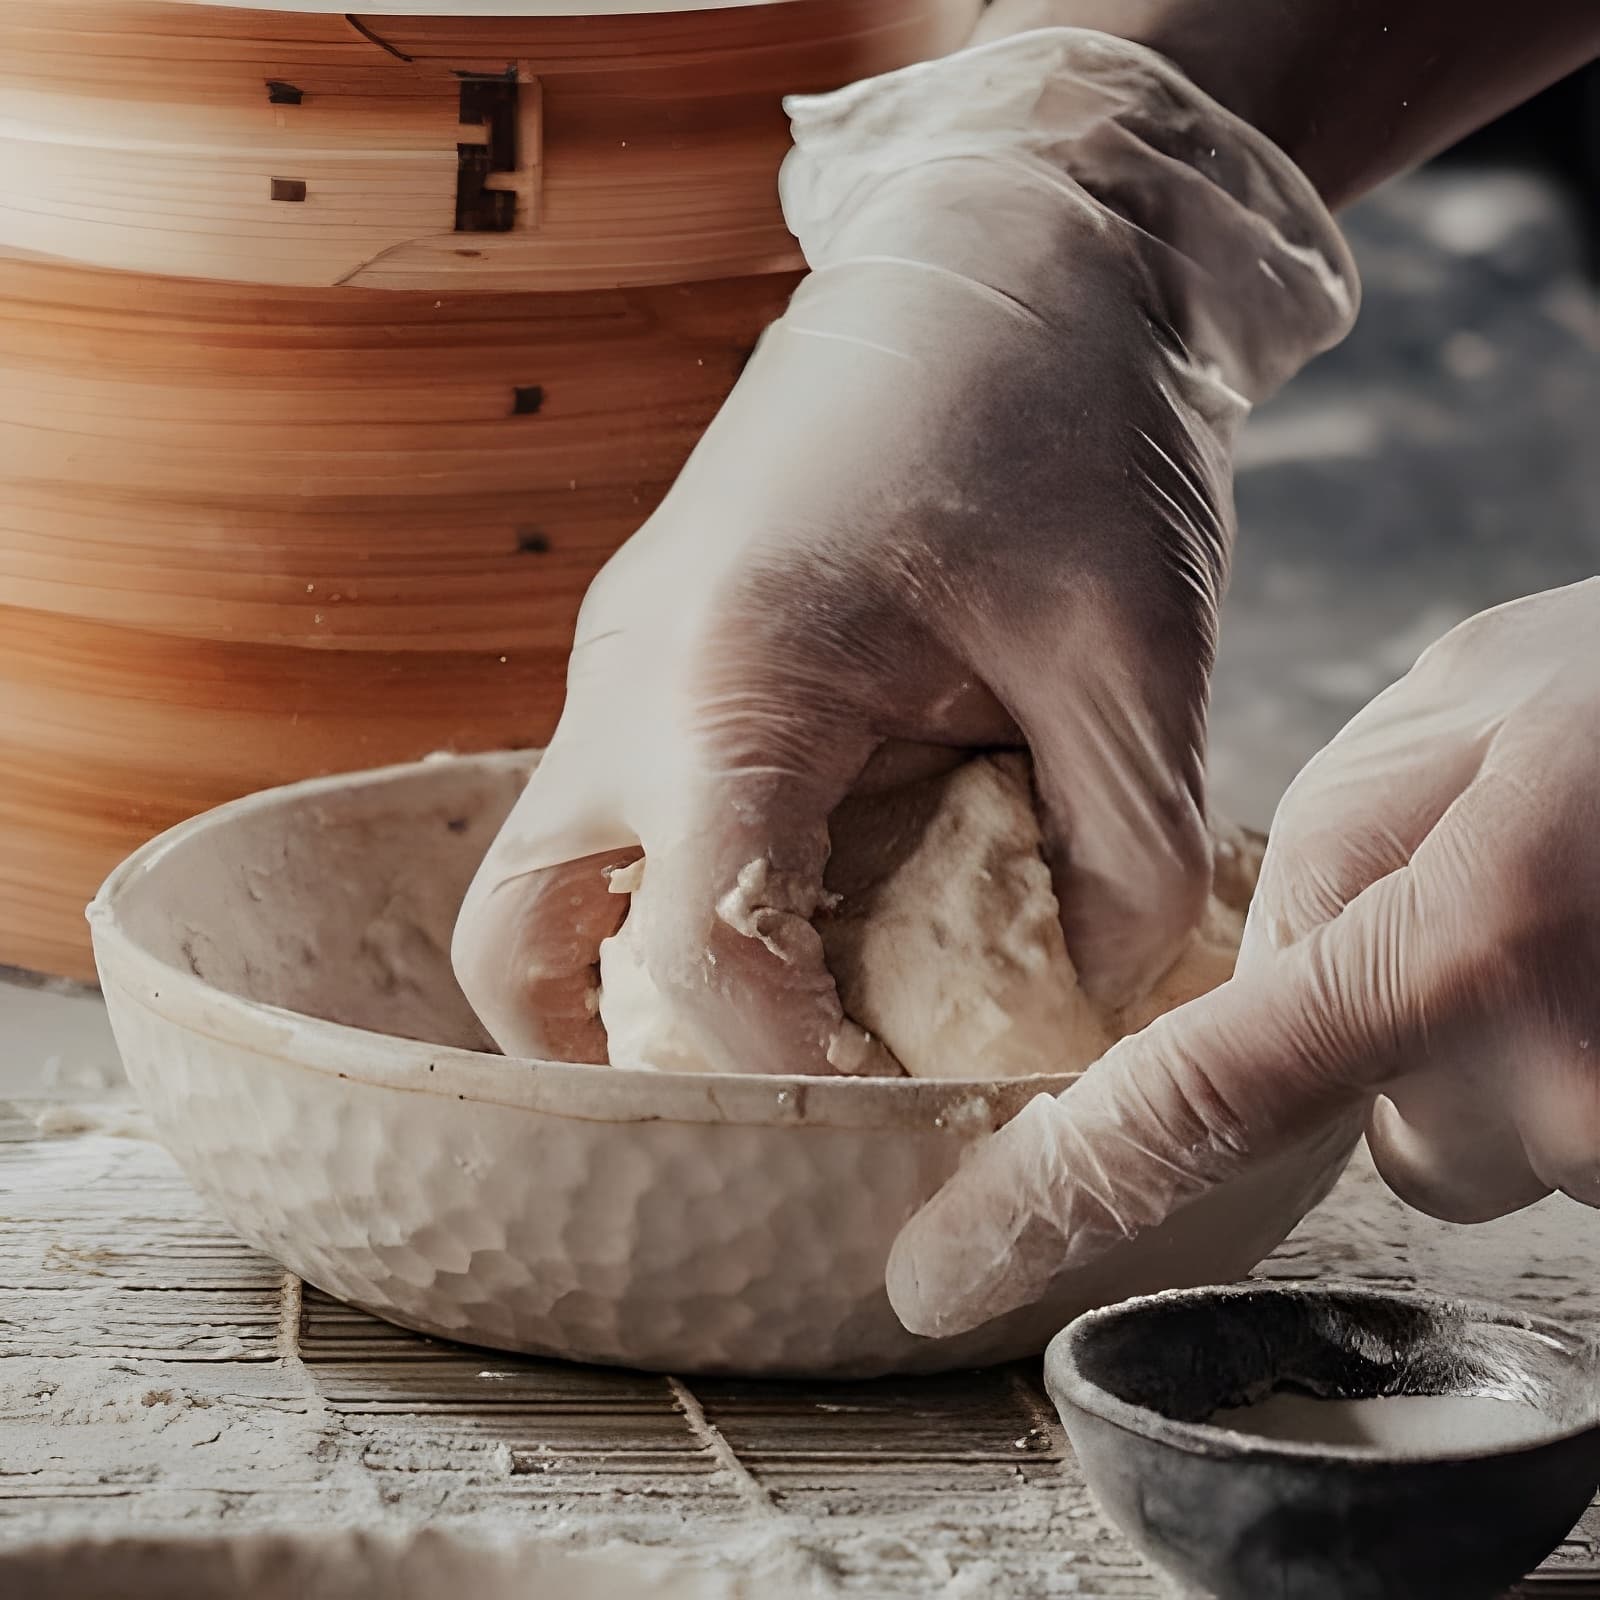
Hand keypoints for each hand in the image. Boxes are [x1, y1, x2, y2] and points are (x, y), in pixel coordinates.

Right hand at [451, 28, 1355, 1072]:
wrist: (1010, 251)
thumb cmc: (1070, 422)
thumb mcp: (1135, 653)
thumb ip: (1123, 858)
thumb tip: (1090, 1003)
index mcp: (735, 681)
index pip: (697, 954)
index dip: (782, 1075)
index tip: (888, 1118)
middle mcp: (631, 682)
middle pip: (520, 939)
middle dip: (621, 1055)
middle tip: (767, 1105)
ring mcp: (625, 658)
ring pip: (551, 874)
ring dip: (640, 972)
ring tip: (788, 1019)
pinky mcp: (659, 642)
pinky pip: (623, 804)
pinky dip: (688, 882)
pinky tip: (819, 886)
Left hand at [889, 579, 1599, 1336]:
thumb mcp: (1453, 715)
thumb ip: (1322, 864)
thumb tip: (1256, 994)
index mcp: (1453, 948)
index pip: (1184, 1110)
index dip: (1044, 1202)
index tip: (939, 1275)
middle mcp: (1556, 1080)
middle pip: (1375, 1130)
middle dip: (1393, 1033)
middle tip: (1498, 900)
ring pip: (1484, 1137)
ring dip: (1499, 1044)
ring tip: (1585, 911)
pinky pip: (1571, 1136)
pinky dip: (1571, 1058)